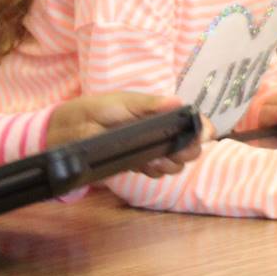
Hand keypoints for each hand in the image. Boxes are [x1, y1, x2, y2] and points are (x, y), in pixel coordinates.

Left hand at [49, 92, 201, 178]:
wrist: (72, 129)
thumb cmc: (100, 108)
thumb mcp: (127, 102)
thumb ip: (152, 105)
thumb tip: (179, 102)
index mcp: (161, 114)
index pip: (191, 123)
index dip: (201, 130)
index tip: (204, 135)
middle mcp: (160, 133)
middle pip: (189, 147)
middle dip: (189, 150)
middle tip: (180, 151)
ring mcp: (150, 151)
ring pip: (175, 164)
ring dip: (172, 163)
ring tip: (158, 158)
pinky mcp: (138, 165)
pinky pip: (156, 173)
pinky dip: (156, 171)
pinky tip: (148, 165)